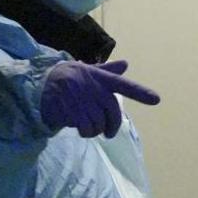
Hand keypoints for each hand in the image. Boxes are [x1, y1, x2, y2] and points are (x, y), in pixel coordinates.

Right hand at [37, 59, 159, 137]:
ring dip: (94, 130)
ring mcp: (81, 98)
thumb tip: (125, 64)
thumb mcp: (87, 72)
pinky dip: (84, 132)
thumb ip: (107, 71)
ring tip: (85, 125)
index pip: (122, 85)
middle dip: (112, 125)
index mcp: (99, 76)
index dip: (140, 92)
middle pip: (113, 111)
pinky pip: (86, 128)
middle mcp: (92, 86)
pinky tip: (77, 126)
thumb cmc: (69, 78)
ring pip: (99, 123)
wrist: (41, 83)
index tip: (156, 99)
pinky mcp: (70, 110)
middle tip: (108, 133)